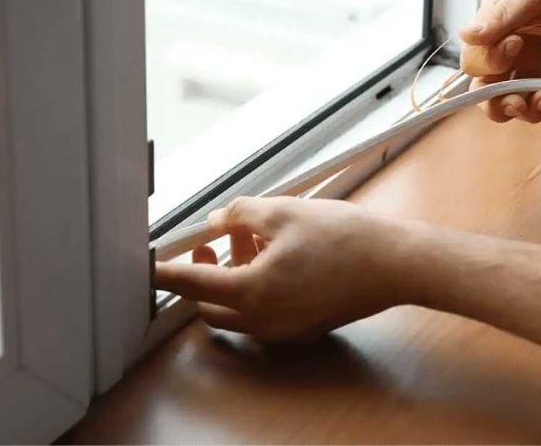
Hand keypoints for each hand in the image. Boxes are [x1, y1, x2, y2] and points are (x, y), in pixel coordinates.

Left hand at [154, 197, 416, 341]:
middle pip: (210, 304)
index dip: (163, 272)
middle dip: (202, 273)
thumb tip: (218, 221)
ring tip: (252, 239)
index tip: (144, 265)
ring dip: (232, 278)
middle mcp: (264, 320)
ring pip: (237, 309)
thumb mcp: (284, 211)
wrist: (396, 264)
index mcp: (253, 292)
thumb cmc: (346, 238)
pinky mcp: (302, 327)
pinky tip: (276, 255)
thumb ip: (240, 215)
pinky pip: (263, 312)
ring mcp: (284, 329)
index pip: (189, 284)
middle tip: (211, 242)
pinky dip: (256, 287)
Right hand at [459, 0, 540, 122]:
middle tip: (517, 102)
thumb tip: (465, 35)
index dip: (489, 64)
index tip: (516, 43)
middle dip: (499, 105)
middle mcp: (514, 52)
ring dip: (533, 109)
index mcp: (496, 30)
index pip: (476, 63)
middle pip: (491, 93)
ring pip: (524, 104)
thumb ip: (501, 16)